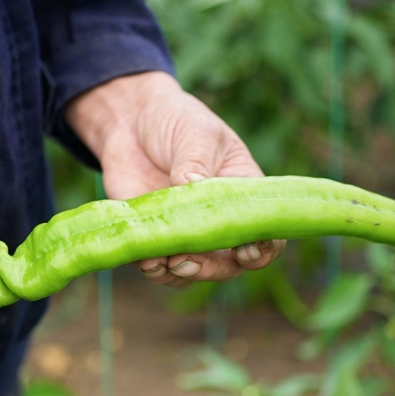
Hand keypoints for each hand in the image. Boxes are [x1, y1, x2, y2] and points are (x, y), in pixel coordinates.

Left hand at [66, 71, 284, 286]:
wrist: (129, 122)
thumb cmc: (175, 121)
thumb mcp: (195, 134)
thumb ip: (196, 164)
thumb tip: (193, 187)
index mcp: (241, 195)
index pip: (265, 232)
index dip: (262, 249)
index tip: (245, 250)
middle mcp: (216, 221)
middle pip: (229, 263)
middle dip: (213, 269)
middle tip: (189, 261)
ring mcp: (184, 231)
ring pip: (192, 271)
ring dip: (181, 274)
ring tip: (166, 262)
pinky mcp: (151, 236)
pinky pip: (158, 266)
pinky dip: (154, 269)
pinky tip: (147, 261)